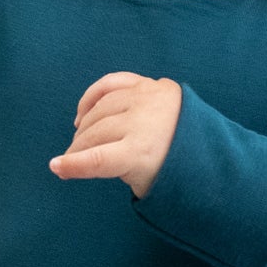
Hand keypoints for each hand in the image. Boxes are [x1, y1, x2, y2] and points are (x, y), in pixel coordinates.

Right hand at [49, 72, 181, 199]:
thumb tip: (81, 159)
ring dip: (84, 127)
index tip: (55, 168)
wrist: (210, 144)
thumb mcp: (145, 182)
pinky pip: (110, 84)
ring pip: (100, 110)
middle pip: (96, 134)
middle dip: (77, 149)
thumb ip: (113, 169)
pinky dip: (92, 97)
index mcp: (143, 152)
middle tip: (69, 161)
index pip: (98, 159)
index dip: (74, 165)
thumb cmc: (175, 172)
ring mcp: (145, 97)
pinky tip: (83, 114)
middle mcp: (142, 120)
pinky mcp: (147, 83)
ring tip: (79, 142)